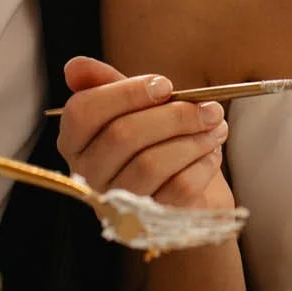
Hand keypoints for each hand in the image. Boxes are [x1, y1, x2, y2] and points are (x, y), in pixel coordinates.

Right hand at [57, 56, 230, 206]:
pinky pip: (177, 188)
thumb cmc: (157, 142)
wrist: (187, 196)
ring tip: (216, 127)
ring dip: (193, 139)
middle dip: (174, 115)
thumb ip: (107, 85)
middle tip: (209, 108)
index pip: (82, 111)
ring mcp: (115, 203)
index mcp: (75, 142)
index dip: (126, 93)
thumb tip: (75, 66)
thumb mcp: (135, 109)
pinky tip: (212, 153)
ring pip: (150, 163)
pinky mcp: (148, 224)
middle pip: (122, 135)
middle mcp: (87, 175)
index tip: (166, 85)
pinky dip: (202, 165)